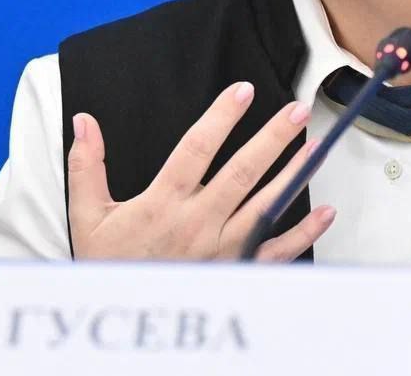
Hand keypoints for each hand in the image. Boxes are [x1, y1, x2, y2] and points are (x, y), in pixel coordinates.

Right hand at [67, 81, 334, 260]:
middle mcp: (197, 224)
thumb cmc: (108, 265)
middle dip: (272, 139)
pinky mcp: (236, 271)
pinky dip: (303, 233)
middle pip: (241, 173)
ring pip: (265, 206)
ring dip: (293, 176)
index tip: (242, 91)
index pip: (195, 150)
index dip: (220, 118)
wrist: (123, 320)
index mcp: (162, 204)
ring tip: (317, 147)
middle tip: (297, 111)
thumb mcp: (87, 216)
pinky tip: (326, 213)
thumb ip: (88, 166)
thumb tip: (84, 122)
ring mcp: (222, 250)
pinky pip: (276, 252)